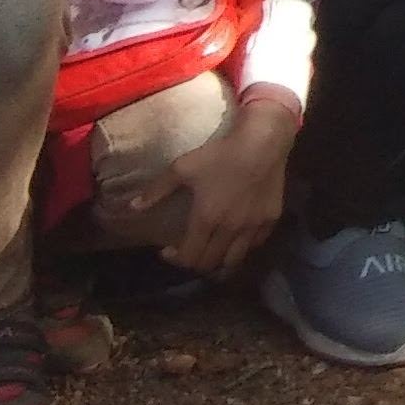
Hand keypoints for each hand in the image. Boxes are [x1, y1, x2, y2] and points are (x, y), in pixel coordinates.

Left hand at [138, 93, 298, 278]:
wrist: (263, 141)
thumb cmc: (220, 154)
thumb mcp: (183, 168)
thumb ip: (158, 190)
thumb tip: (133, 207)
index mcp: (206, 220)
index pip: (189, 257)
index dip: (175, 259)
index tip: (167, 250)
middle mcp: (230, 230)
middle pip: (211, 263)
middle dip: (195, 262)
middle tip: (188, 251)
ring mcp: (253, 227)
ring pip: (235, 260)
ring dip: (220, 262)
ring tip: (212, 253)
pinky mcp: (271, 219)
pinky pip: (255, 244)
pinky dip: (243, 247)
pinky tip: (236, 238)